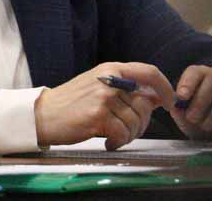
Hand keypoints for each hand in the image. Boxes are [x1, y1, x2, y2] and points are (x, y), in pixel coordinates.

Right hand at [34, 62, 174, 150]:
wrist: (43, 114)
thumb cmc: (71, 103)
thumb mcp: (99, 87)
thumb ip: (126, 89)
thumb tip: (156, 97)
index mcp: (111, 69)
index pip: (149, 72)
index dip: (165, 88)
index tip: (169, 103)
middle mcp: (109, 79)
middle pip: (145, 105)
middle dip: (142, 124)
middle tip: (127, 131)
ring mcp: (103, 97)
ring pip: (136, 123)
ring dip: (128, 135)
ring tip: (113, 136)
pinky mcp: (97, 115)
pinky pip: (123, 134)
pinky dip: (118, 142)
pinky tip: (107, 142)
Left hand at [171, 65, 211, 140]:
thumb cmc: (198, 119)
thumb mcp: (184, 116)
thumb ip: (178, 108)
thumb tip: (175, 103)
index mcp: (201, 74)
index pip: (195, 72)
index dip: (188, 83)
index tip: (181, 97)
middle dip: (202, 99)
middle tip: (193, 118)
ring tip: (206, 126)